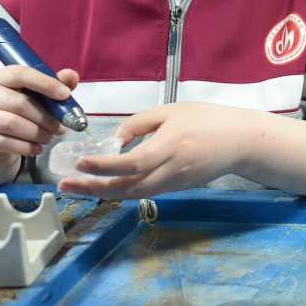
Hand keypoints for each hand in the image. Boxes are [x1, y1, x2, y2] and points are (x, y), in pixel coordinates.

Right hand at [0, 66, 72, 171]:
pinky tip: (38, 149)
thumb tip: (71, 75)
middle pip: (19, 103)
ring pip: (12, 124)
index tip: (66, 95)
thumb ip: (54, 85)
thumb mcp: (35, 96)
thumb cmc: (16, 113)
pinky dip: (26, 147)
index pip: (20, 74)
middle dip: (46, 117)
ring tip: (50, 138)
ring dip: (38, 133)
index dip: (45, 83)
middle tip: (61, 128)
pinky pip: (4, 142)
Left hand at [58, 102, 250, 198]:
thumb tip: (113, 141)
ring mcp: (175, 183)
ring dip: (104, 192)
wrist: (240, 141)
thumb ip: (139, 124)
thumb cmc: (207, 120)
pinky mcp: (177, 188)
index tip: (80, 163)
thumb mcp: (172, 111)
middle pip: (127, 187)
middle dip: (93, 188)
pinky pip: (145, 191)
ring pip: (133, 194)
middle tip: (66, 185)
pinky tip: (106, 184)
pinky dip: (123, 190)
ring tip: (79, 186)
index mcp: (170, 146)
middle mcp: (171, 170)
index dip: (104, 166)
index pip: (131, 163)